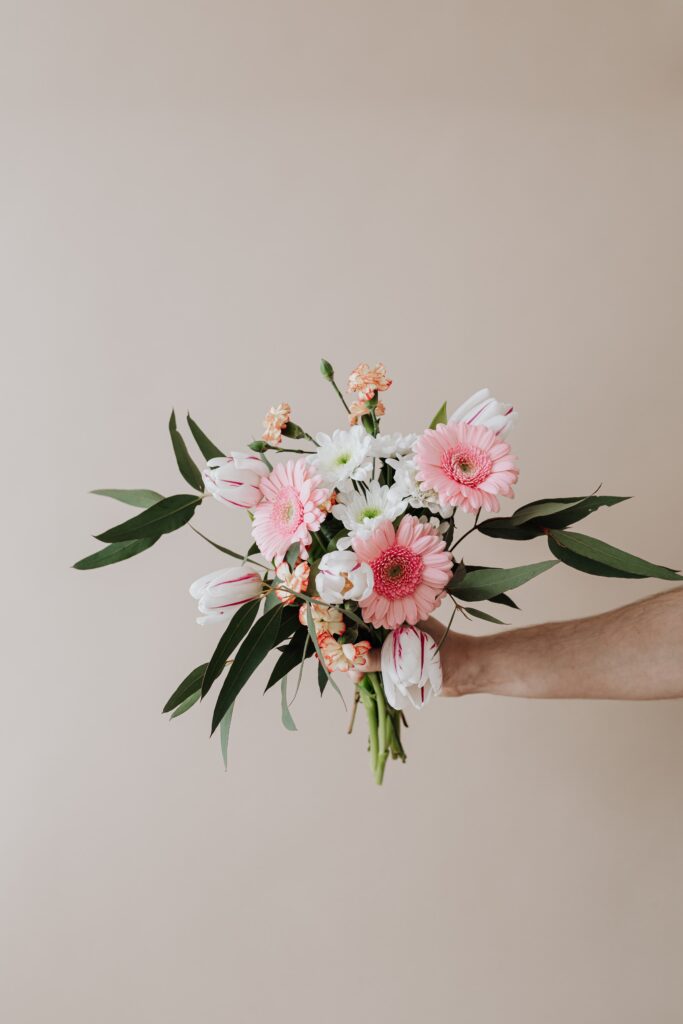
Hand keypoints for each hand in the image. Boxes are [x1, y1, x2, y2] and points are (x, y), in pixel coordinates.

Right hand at [349, 617, 478, 695]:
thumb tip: (356, 662)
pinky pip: (378, 666)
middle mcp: (394, 629)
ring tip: (357, 679)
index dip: (350, 632)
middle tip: (348, 669)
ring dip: (360, 665)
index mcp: (397, 617)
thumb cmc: (448, 654)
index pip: (365, 619)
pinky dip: (369, 673)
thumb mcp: (413, 656)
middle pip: (363, 638)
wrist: (471, 670)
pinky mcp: (399, 662)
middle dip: (352, 652)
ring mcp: (396, 645)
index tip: (340, 647)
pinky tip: (362, 681)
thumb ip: (384, 659)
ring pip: (369, 654)